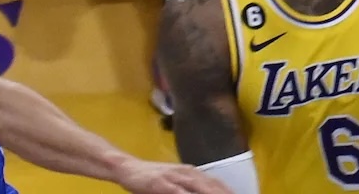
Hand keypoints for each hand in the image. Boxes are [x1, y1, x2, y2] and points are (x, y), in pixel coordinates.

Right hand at [113, 159, 232, 193]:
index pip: (217, 184)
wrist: (128, 168)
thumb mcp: (175, 182)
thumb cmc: (153, 179)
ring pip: (200, 188)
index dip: (229, 192)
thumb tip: (208, 191)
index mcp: (192, 173)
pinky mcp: (162, 184)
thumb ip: (190, 189)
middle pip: (213, 187)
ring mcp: (175, 177)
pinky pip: (179, 193)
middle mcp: (187, 173)